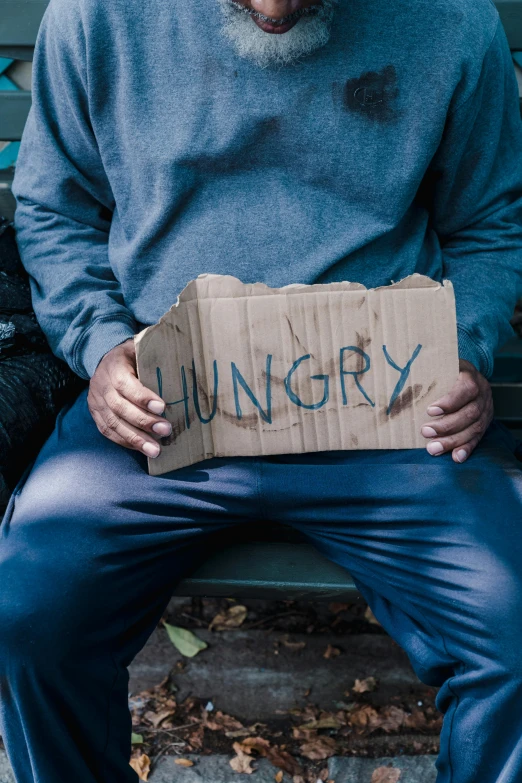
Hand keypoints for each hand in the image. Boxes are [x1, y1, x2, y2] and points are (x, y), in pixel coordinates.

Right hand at [87, 338, 170, 457]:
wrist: (101, 359)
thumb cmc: (130, 356)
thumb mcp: (140, 348)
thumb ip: (154, 355)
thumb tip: (182, 361)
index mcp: (114, 367)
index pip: (126, 384)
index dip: (143, 398)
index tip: (162, 407)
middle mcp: (101, 386)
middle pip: (120, 408)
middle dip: (144, 422)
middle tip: (165, 430)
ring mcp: (96, 402)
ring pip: (113, 424)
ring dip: (135, 439)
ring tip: (155, 451)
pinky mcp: (95, 414)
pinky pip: (108, 431)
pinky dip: (125, 441)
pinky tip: (141, 448)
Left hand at [421, 359, 492, 462]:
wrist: (470, 375)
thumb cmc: (449, 371)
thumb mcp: (442, 365)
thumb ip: (429, 372)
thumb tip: (403, 381)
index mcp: (471, 377)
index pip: (465, 390)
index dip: (449, 402)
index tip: (429, 410)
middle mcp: (482, 395)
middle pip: (469, 413)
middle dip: (446, 426)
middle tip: (425, 432)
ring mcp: (486, 410)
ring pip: (474, 428)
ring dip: (453, 441)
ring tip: (433, 448)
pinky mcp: (485, 424)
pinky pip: (478, 438)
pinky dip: (466, 449)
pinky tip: (456, 457)